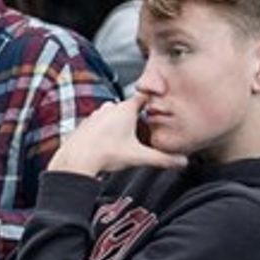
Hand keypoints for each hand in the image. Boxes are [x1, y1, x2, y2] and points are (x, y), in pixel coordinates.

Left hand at [49, 96, 188, 177]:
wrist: (76, 160)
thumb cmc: (106, 154)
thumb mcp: (139, 157)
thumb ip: (162, 159)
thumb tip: (182, 162)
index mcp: (125, 110)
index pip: (143, 97)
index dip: (152, 102)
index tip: (157, 107)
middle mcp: (110, 108)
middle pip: (128, 108)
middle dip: (136, 118)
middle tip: (143, 133)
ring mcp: (96, 114)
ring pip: (113, 115)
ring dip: (120, 124)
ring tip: (125, 140)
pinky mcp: (86, 123)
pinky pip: (100, 123)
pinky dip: (106, 130)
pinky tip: (108, 144)